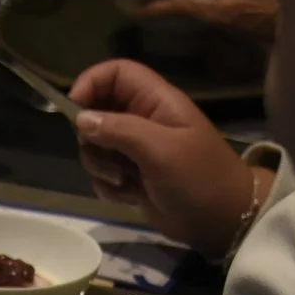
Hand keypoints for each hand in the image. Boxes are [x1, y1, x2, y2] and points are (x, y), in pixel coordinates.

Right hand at [66, 59, 268, 253]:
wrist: (221, 221)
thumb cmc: (198, 178)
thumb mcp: (160, 150)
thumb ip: (119, 130)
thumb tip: (80, 119)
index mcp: (156, 101)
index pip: (116, 73)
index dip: (91, 83)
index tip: (73, 110)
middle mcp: (143, 120)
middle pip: (97, 111)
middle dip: (92, 137)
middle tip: (106, 156)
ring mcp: (136, 149)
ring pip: (95, 147)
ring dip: (100, 166)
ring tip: (124, 180)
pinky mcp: (132, 176)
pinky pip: (103, 174)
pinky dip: (108, 187)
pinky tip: (129, 196)